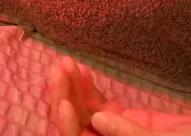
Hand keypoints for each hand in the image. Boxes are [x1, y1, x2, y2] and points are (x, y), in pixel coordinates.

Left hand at [50, 58, 190, 135]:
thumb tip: (98, 121)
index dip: (69, 128)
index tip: (67, 103)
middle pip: (77, 128)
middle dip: (65, 99)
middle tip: (60, 68)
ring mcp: (119, 135)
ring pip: (85, 115)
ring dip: (73, 89)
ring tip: (67, 62)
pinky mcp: (130, 122)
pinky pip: (101, 107)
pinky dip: (89, 88)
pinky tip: (82, 69)